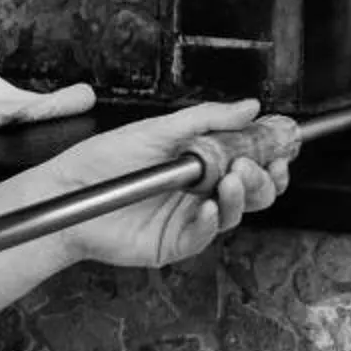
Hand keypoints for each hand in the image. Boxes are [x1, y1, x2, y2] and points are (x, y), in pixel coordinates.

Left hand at [39, 98, 297, 270]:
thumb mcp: (158, 130)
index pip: (249, 161)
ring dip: (242, 195)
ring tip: (231, 179)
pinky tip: (209, 206)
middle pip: (253, 191)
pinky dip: (213, 221)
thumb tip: (250, 106)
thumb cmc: (103, 160)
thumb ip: (207, 119)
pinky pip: (206, 236)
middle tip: (254, 165)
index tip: (283, 145)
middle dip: (264, 178)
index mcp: (201, 163)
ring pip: (236, 213)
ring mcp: (189, 219)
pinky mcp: (174, 244)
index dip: (270, 156)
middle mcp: (200, 192)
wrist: (68, 192)